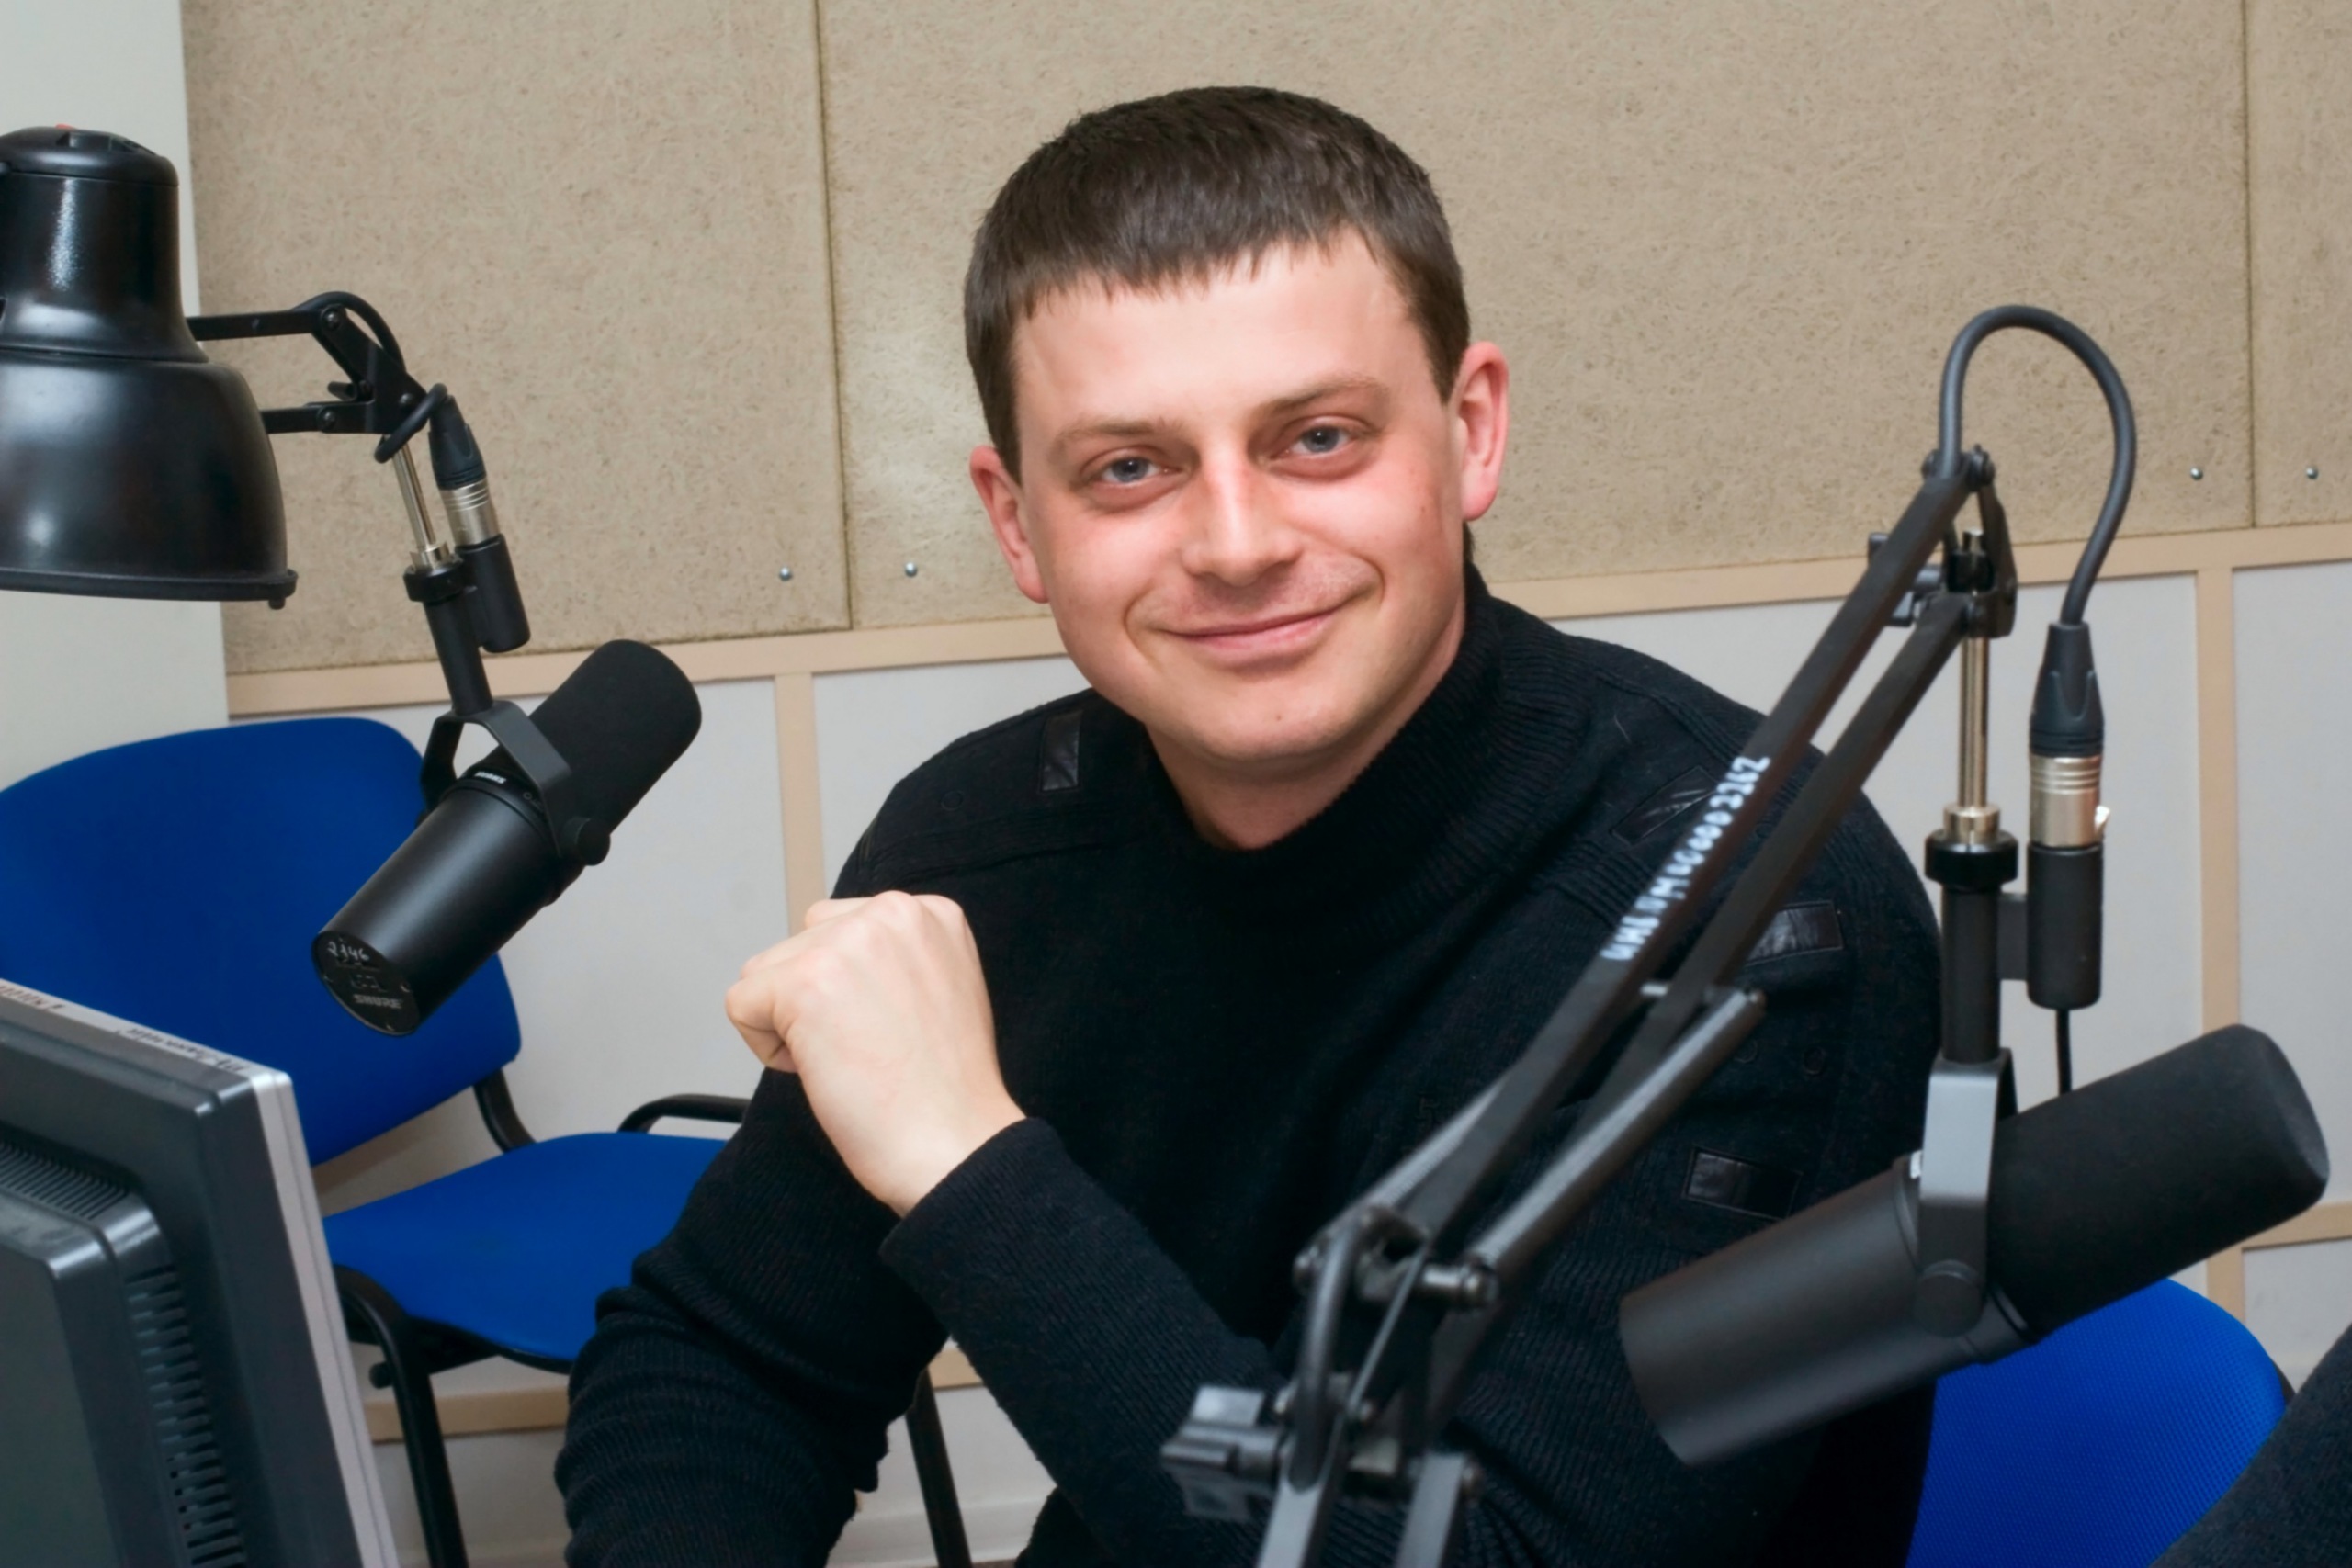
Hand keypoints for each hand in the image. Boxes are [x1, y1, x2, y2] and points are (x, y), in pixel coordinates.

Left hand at [725, 892, 1023, 1214]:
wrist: (955, 1142)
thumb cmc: (946, 1091)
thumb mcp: (942, 988)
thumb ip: (895, 959)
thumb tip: (837, 968)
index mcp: (929, 912)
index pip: (842, 930)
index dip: (851, 991)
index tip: (890, 1029)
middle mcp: (890, 911)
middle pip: (801, 945)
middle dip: (816, 999)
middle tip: (869, 1048)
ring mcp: (846, 943)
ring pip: (766, 972)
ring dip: (790, 1022)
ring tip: (850, 1058)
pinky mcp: (804, 982)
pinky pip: (742, 1004)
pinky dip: (766, 1048)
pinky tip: (823, 1069)